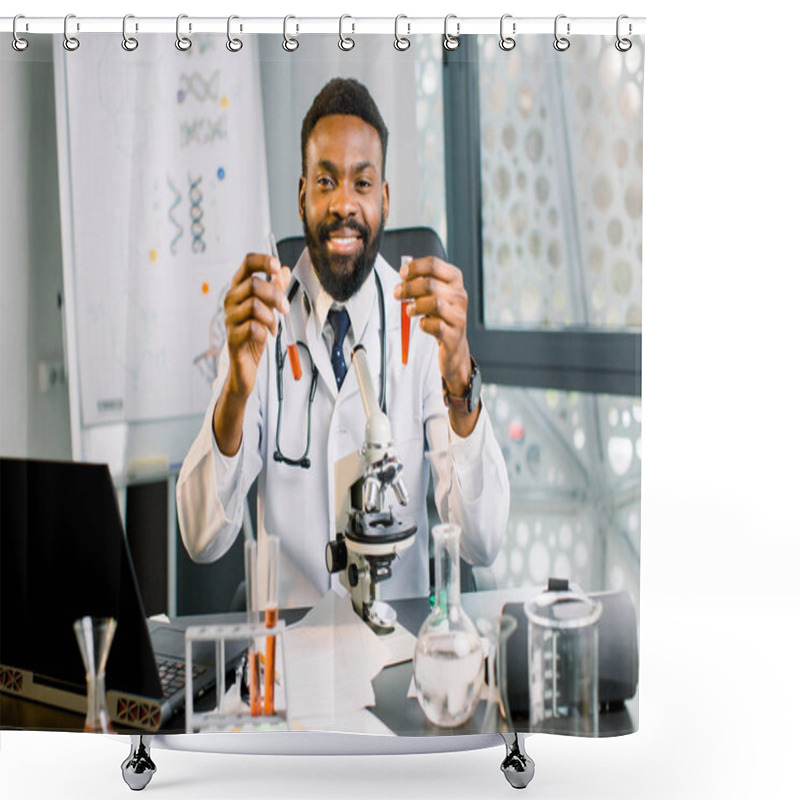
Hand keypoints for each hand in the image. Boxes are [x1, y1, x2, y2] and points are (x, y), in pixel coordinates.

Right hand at [223, 253, 290, 398]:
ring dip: (271, 316)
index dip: (263, 261)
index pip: (247, 264)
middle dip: (275, 295)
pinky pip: (253, 327)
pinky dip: (265, 332)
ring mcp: (230, 320)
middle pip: (253, 284)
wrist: (244, 365)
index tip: (276, 267)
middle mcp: (231, 301)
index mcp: (239, 290)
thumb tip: (284, 271)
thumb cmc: (254, 335)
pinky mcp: (233, 338)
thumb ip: (275, 290)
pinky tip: (266, 336)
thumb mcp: (269, 309)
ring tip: (273, 326)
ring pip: (254, 305)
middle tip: (284, 308)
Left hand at [393, 257, 477, 431]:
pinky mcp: (454, 335)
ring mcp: (459, 316)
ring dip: (416, 305)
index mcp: (455, 281)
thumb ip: (422, 281)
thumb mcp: (435, 295)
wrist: (455, 347)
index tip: (402, 274)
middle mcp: (460, 296)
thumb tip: (404, 272)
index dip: (414, 267)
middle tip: (397, 293)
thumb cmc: (441, 317)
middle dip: (408, 288)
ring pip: (434, 303)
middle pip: (430, 284)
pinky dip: (424, 324)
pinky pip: (435, 325)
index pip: (434, 264)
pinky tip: (422, 324)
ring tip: (409, 310)